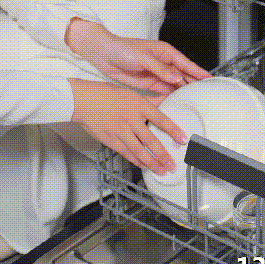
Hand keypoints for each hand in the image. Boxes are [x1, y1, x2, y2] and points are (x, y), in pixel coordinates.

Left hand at [66, 19, 211, 93]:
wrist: (103, 55)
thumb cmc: (121, 48)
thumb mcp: (143, 57)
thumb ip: (161, 68)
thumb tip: (177, 77)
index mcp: (165, 53)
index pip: (186, 64)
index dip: (199, 72)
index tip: (209, 79)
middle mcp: (164, 64)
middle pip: (184, 76)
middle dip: (195, 84)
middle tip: (206, 94)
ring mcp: (157, 75)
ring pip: (175, 85)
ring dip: (184, 92)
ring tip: (195, 101)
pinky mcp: (149, 84)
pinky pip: (164, 92)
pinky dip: (171, 97)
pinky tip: (178, 103)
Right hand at [69, 78, 185, 174]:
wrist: (81, 100)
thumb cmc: (104, 94)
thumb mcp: (130, 93)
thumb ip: (149, 100)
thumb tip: (166, 100)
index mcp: (138, 105)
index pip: (161, 120)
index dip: (173, 131)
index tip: (183, 139)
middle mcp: (130, 119)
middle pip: (151, 140)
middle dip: (163, 155)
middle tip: (172, 164)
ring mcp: (120, 131)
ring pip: (139, 151)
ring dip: (152, 163)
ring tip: (161, 170)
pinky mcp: (110, 140)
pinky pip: (126, 153)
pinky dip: (136, 161)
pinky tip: (144, 166)